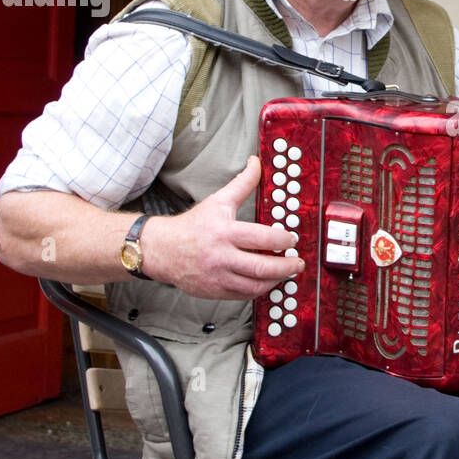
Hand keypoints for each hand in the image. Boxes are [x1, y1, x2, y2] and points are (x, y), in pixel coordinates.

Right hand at [142, 156, 303, 299]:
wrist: (161, 250)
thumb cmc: (192, 225)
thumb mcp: (218, 200)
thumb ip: (242, 183)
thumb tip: (256, 163)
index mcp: (224, 232)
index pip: (261, 238)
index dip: (282, 240)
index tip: (291, 239)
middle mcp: (220, 256)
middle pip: (261, 267)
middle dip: (285, 266)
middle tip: (297, 262)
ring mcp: (217, 276)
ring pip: (255, 286)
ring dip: (275, 280)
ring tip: (285, 273)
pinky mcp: (214, 291)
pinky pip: (243, 295)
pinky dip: (259, 289)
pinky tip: (267, 281)